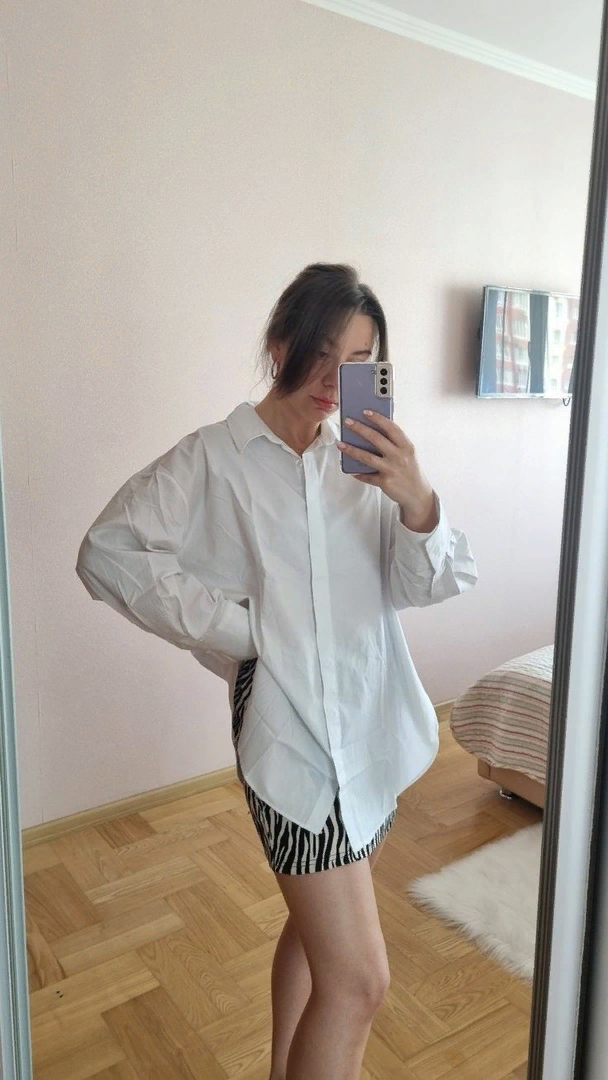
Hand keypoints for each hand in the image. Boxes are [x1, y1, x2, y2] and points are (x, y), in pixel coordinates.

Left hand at [337, 411, 438, 531]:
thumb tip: (371, 432)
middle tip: (348, 422)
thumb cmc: (410, 470)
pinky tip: (350, 469)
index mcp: (407, 446)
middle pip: (376, 439)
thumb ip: (395, 444)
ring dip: (352, 450)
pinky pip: (367, 476)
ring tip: (340, 444)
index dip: (378, 419)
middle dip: (360, 429)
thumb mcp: (408, 454)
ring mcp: (392, 469)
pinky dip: (358, 473)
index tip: (365, 412)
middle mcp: (400, 456)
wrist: (417, 494)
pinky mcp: (385, 482)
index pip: (391, 428)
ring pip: (367, 457)